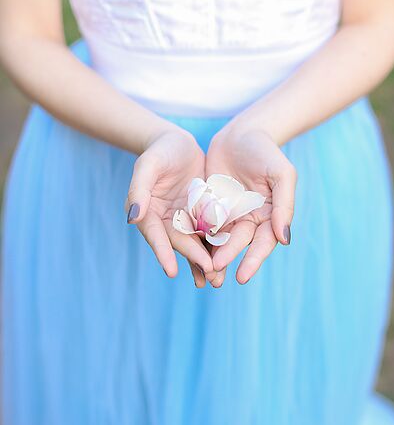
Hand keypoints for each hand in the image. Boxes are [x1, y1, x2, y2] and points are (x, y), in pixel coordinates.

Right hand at [125, 128, 220, 287]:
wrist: (178, 144)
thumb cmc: (160, 151)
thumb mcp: (148, 165)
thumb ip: (139, 189)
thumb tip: (133, 217)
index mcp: (147, 212)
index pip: (155, 235)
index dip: (163, 252)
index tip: (171, 271)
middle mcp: (165, 220)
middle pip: (179, 242)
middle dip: (193, 258)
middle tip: (210, 274)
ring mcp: (184, 219)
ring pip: (195, 242)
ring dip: (205, 261)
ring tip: (218, 280)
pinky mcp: (201, 214)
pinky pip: (209, 232)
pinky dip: (216, 246)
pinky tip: (228, 261)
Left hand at [206, 127, 296, 283]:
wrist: (241, 133)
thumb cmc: (266, 152)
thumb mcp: (282, 174)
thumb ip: (285, 205)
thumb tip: (284, 239)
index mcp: (268, 216)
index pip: (262, 243)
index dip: (253, 260)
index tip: (242, 275)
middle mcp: (248, 219)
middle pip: (237, 243)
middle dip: (227, 257)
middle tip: (214, 270)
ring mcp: (227, 213)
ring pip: (218, 238)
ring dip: (210, 254)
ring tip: (200, 270)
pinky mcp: (208, 205)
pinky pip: (201, 222)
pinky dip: (195, 234)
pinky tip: (185, 245)